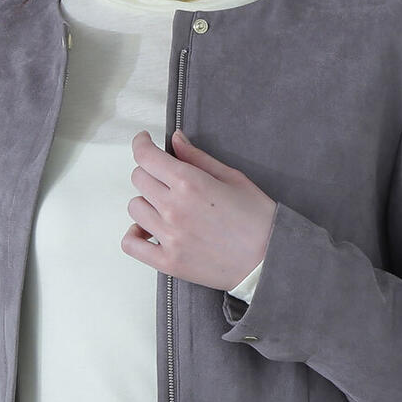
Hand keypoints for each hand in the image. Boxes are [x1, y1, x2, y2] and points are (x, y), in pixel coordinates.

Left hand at [122, 128, 275, 291]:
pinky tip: (148, 231)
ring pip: (135, 207)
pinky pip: (131, 244)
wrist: (269, 260)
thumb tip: (175, 139)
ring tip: (165, 206)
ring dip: (146, 202)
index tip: (144, 142)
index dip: (141, 144)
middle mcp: (174, 207)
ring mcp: (169, 236)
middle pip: (139, 179)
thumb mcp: (232, 178)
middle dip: (150, 172)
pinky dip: (134, 235)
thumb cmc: (258, 218)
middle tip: (166, 177)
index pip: (146, 156)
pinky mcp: (168, 261)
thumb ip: (198, 158)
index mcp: (190, 183)